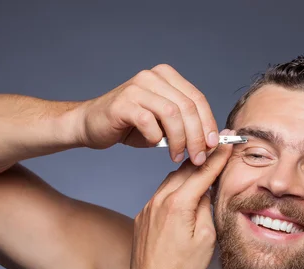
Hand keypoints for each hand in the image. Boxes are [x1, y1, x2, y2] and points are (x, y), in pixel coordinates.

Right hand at [78, 64, 219, 164]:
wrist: (90, 124)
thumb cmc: (128, 125)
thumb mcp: (162, 122)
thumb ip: (183, 124)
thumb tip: (211, 140)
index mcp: (166, 77)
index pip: (197, 98)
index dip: (208, 123)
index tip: (213, 145)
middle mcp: (153, 77)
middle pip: (187, 107)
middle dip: (197, 136)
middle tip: (198, 157)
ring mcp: (137, 88)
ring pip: (172, 114)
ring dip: (180, 139)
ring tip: (178, 156)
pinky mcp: (123, 103)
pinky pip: (148, 122)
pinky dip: (155, 137)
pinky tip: (154, 145)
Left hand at [126, 135, 233, 268]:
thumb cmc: (180, 268)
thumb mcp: (206, 238)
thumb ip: (206, 208)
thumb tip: (205, 192)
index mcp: (179, 204)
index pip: (203, 172)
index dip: (218, 156)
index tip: (227, 142)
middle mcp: (160, 201)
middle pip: (185, 171)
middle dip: (202, 160)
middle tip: (217, 150)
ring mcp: (148, 208)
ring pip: (170, 181)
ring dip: (187, 175)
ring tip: (202, 174)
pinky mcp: (142, 217)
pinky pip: (160, 195)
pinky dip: (173, 190)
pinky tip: (183, 197)